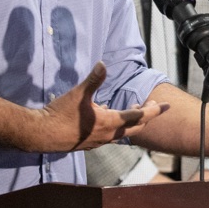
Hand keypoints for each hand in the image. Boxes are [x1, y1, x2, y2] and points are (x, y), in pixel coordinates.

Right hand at [31, 63, 162, 151]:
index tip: (166, 105)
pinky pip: (110, 135)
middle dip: (146, 116)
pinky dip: (116, 125)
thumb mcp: (78, 94)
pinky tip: (107, 115)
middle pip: (135, 128)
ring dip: (132, 122)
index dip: (154, 110)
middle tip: (154, 105)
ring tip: (135, 109)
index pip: (138, 117)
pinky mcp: (89, 143)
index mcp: (109, 123)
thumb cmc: (60, 114)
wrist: (41, 135)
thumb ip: (93, 80)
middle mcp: (108, 135)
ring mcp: (99, 141)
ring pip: (123, 133)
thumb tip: (103, 64)